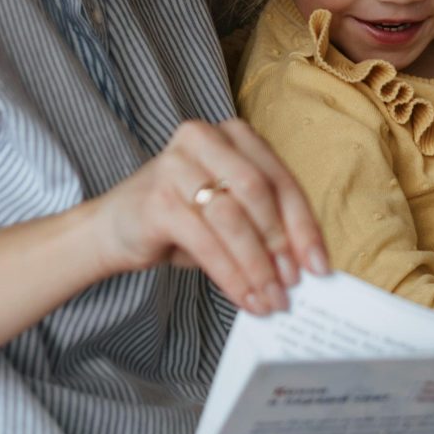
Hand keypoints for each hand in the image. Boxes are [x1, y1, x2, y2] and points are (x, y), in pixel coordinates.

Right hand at [96, 119, 328, 315]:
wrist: (113, 227)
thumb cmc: (182, 219)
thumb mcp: (228, 212)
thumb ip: (264, 225)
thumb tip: (307, 265)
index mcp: (232, 134)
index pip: (280, 180)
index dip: (304, 226)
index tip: (320, 266)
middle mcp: (203, 138)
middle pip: (259, 193)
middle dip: (281, 244)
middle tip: (292, 285)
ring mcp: (176, 165)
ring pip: (233, 218)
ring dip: (257, 266)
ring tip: (270, 299)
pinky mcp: (157, 198)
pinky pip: (206, 242)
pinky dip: (231, 275)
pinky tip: (244, 298)